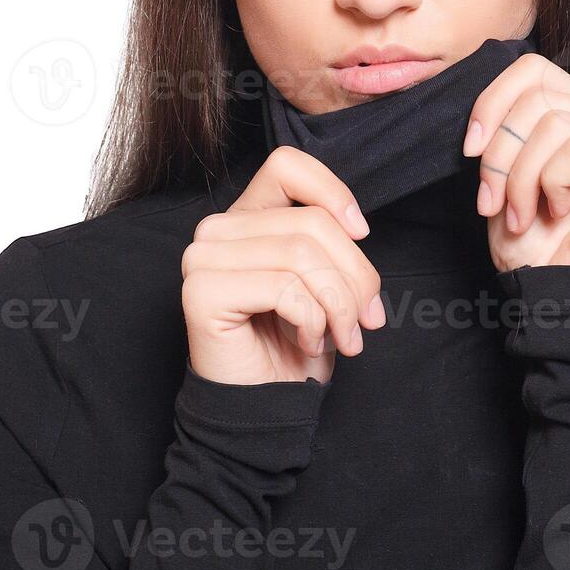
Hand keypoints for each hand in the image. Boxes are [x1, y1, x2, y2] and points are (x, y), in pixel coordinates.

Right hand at [180, 146, 385, 385]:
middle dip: (355, 276)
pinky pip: (284, 289)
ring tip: (342, 335)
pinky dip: (313, 319)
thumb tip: (357, 225)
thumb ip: (333, 241)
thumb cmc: (294, 343)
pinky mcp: (202, 292)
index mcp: (247, 216)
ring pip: (301, 255)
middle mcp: (218, 229)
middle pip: (311, 223)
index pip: (288, 165)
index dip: (333, 192)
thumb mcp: (326, 280)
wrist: (264, 404)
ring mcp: (203, 258)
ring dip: (339, 304)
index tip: (362, 232)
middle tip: (366, 319)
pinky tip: (307, 340)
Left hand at [463, 53, 569, 271]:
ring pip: (555, 123)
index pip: (535, 70)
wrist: (560, 300)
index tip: (470, 151)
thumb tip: (486, 94)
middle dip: (501, 153)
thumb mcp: (505, 173)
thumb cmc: (538, 246)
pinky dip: (553, 182)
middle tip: (495, 201)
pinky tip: (558, 210)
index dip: (493, 103)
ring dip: (522, 177)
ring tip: (523, 214)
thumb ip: (508, 124)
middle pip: (539, 98)